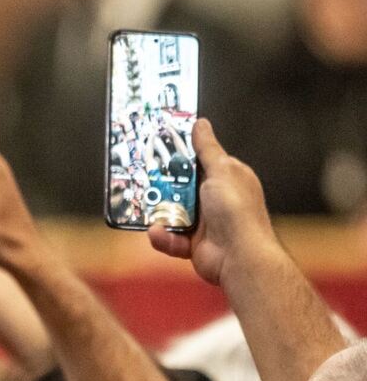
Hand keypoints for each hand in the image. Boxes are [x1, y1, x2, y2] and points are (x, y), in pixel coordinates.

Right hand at [148, 119, 277, 285]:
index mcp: (227, 178)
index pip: (200, 161)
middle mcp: (215, 198)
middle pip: (181, 186)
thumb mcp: (221, 170)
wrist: (238, 255)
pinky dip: (163, 237)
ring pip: (171, 212)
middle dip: (163, 185)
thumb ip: (207, 148)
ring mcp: (204, 221)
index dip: (180, 154)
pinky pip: (171, 237)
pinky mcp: (192, 242)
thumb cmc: (237, 211)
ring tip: (148, 210)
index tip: (159, 148)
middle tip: (143, 178)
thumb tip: (201, 124)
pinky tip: (158, 233)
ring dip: (159, 213)